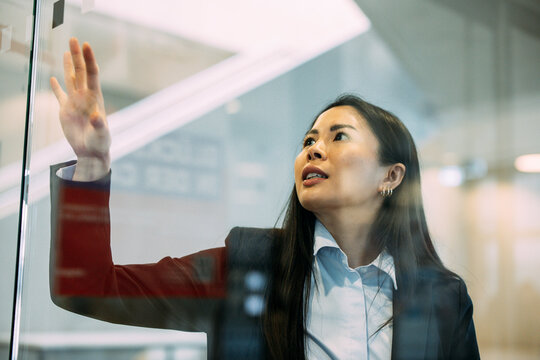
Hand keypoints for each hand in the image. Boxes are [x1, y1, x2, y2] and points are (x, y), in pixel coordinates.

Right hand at [50, 37, 110, 180]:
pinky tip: (53, 78)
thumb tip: (96, 116)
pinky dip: (56, 87)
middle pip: (81, 72)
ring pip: (71, 79)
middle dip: (78, 56)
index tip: (86, 45)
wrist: (92, 152)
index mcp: (95, 99)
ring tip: (66, 51)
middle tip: (74, 39)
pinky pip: (60, 95)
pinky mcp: (67, 111)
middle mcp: (85, 97)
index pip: (92, 74)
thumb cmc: (100, 143)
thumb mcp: (101, 135)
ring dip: (68, 65)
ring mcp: (76, 103)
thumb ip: (99, 125)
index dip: (89, 59)